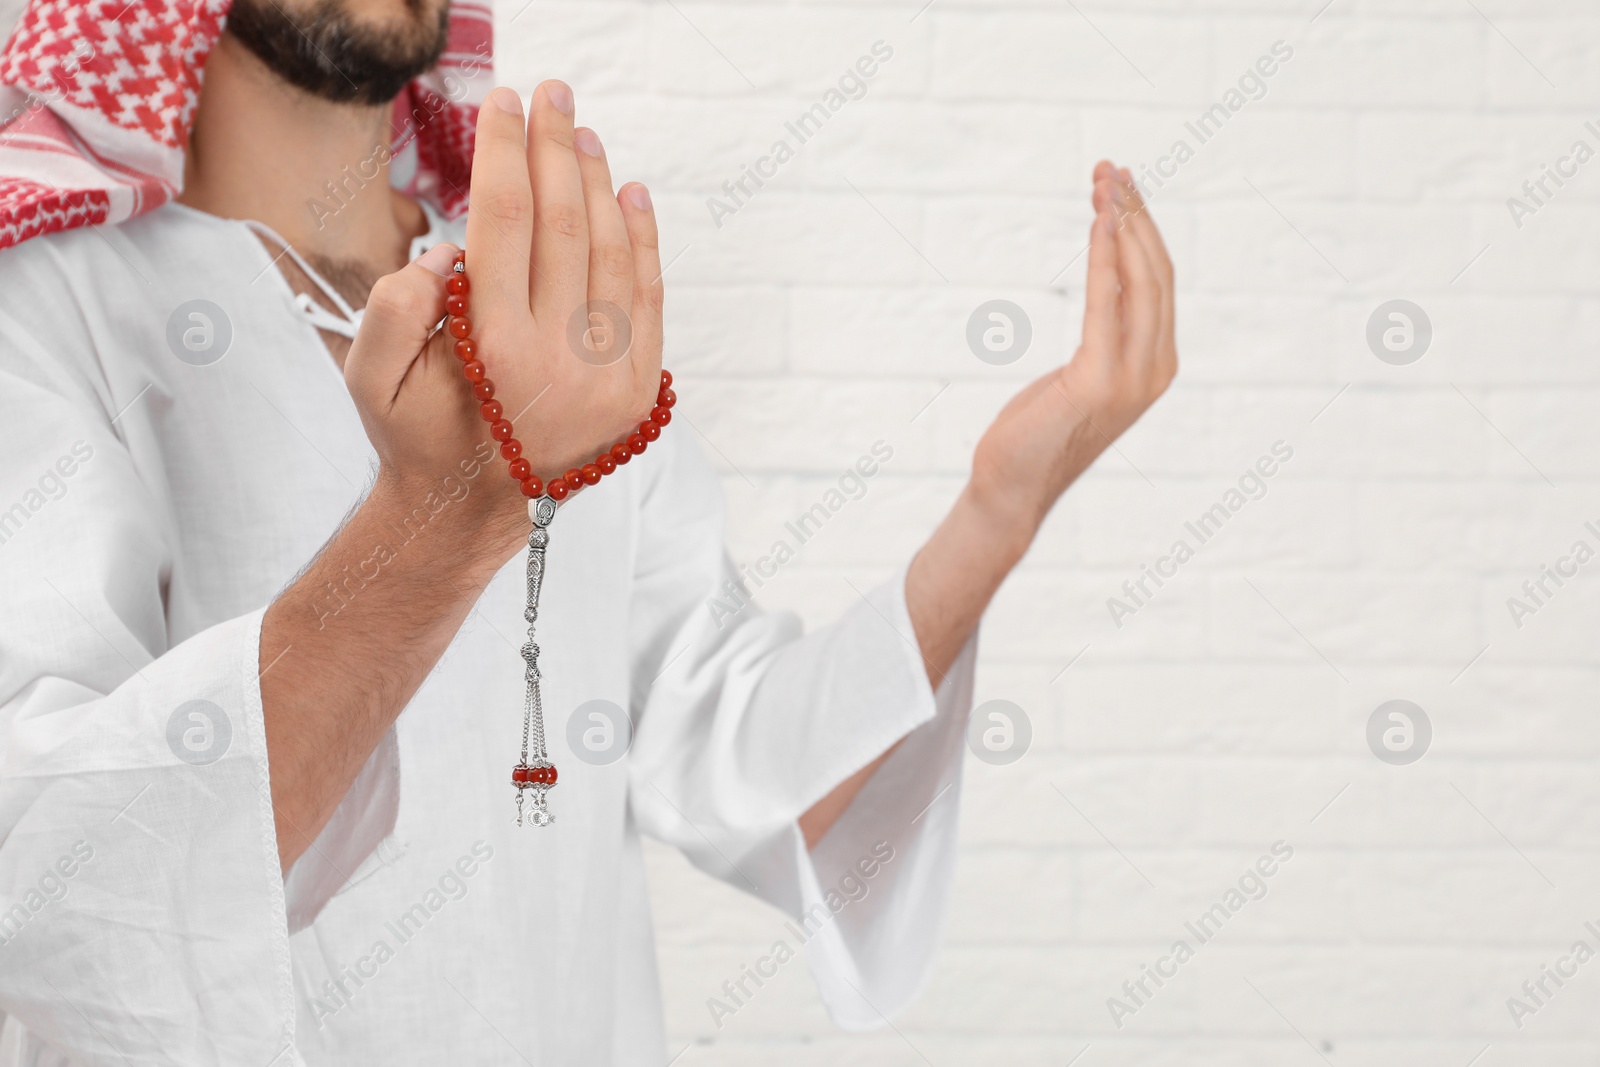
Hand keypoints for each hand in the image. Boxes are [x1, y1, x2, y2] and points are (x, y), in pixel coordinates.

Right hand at [342, 82, 662, 553]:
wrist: (471, 513)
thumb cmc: (416, 437)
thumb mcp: (370, 378)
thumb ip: (393, 303)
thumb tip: (451, 249)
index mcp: (492, 346)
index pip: (504, 218)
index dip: (506, 150)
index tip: (505, 102)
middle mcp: (559, 356)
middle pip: (565, 222)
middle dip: (556, 147)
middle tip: (553, 95)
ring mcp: (608, 374)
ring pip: (612, 252)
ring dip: (599, 184)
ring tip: (583, 136)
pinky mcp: (637, 391)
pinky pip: (648, 299)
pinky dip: (644, 241)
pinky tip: (632, 194)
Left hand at [968, 161, 1176, 545]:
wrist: (1009, 488)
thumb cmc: (1033, 433)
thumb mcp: (1080, 374)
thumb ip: (1104, 338)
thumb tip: (1110, 295)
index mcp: (1156, 366)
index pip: (1160, 282)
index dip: (1144, 228)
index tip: (1120, 184)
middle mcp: (1154, 370)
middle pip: (1156, 272)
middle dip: (1136, 213)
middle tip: (1112, 167)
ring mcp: (1131, 378)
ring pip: (1140, 279)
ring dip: (1121, 221)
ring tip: (1105, 178)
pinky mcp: (1098, 381)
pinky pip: (1106, 303)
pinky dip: (1104, 256)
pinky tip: (1097, 220)